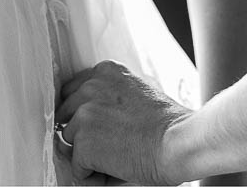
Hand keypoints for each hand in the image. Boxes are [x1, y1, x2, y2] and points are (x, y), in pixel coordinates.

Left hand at [56, 61, 191, 185]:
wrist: (179, 142)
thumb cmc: (169, 124)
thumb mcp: (138, 92)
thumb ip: (110, 98)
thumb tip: (84, 119)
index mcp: (106, 72)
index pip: (74, 90)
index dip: (83, 112)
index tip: (97, 124)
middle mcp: (90, 87)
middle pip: (67, 114)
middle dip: (81, 131)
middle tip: (108, 144)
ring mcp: (84, 114)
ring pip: (71, 140)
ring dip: (87, 153)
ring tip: (115, 157)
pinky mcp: (84, 142)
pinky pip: (77, 166)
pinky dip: (92, 175)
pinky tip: (115, 170)